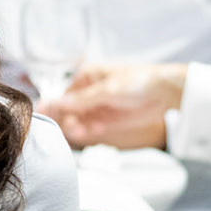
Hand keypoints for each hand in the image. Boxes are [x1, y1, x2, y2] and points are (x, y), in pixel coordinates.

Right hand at [37, 62, 186, 149]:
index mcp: (85, 77)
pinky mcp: (106, 122)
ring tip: (83, 132)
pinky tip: (96, 132)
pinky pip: (91, 130)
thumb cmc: (138, 81)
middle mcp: (87, 93)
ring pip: (78, 123)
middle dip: (68, 120)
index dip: (55, 107)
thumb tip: (55, 103)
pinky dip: (91, 133)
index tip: (45, 117)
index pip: (63, 95)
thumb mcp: (108, 89)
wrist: (166, 93)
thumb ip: (82, 99)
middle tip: (72, 128)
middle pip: (68, 111)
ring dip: (78, 129)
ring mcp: (96, 108)